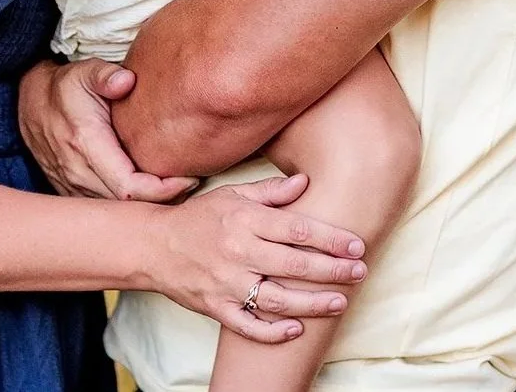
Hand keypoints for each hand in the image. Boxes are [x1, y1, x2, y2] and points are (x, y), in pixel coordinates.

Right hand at [18, 59, 196, 202]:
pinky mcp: (72, 193)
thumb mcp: (85, 72)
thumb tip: (126, 80)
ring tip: (178, 189)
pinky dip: (130, 209)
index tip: (188, 177)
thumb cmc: (66, 87)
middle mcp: (78, 173)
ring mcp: (72, 187)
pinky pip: (105, 211)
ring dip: (147, 208)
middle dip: (163, 202)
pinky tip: (152, 194)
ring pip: (116, 215)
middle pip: (128, 208)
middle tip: (192, 184)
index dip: (162, 190)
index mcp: (86, 144)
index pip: (129, 187)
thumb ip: (105, 75)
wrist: (31, 104)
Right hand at [146, 172, 367, 342]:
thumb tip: (305, 183)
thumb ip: (270, 192)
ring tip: (340, 301)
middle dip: (332, 271)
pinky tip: (297, 330)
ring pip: (277, 299)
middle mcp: (238, 252)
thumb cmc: (200, 217)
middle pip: (294, 265)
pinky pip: (248, 326)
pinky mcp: (217, 308)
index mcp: (245, 220)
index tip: (357, 244)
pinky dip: (273, 332)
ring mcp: (227, 283)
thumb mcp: (233, 194)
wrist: (155, 246)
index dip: (331, 238)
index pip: (297, 229)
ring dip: (313, 304)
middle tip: (360, 272)